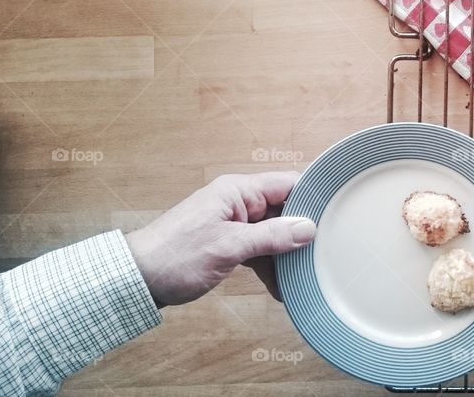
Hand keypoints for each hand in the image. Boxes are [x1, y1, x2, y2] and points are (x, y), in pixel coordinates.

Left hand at [125, 171, 314, 306]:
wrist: (136, 280)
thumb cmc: (174, 257)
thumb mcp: (229, 247)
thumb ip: (271, 236)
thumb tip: (308, 228)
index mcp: (237, 191)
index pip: (288, 184)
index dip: (313, 197)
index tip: (337, 214)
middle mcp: (237, 202)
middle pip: (284, 210)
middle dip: (303, 232)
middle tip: (324, 252)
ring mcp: (233, 223)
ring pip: (274, 233)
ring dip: (286, 255)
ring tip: (303, 276)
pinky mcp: (228, 243)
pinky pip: (260, 250)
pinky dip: (271, 267)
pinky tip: (282, 288)